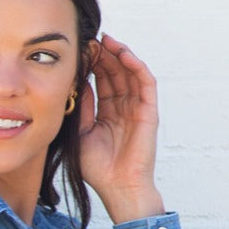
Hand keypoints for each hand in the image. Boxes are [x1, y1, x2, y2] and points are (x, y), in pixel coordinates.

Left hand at [78, 33, 164, 222]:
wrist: (118, 188)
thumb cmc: (98, 169)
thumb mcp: (81, 134)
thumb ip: (81, 109)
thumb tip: (78, 83)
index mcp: (108, 114)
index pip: (102, 82)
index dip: (93, 65)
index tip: (81, 51)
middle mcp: (124, 109)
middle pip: (116, 73)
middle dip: (105, 55)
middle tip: (92, 40)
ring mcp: (138, 109)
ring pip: (131, 74)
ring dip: (120, 55)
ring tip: (106, 41)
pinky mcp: (149, 112)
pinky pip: (145, 83)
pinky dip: (136, 67)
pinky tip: (124, 55)